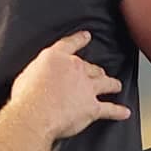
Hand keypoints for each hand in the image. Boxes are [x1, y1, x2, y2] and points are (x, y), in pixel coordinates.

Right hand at [10, 33, 130, 141]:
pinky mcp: (92, 107)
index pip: (71, 45)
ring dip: (112, 84)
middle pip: (90, 67)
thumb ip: (37, 73)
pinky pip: (109, 109)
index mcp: (57, 58)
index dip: (80, 40)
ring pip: (104, 83)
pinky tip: (124, 113)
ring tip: (116, 85)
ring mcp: (86, 88)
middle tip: (99, 72)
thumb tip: (38, 79)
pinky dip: (118, 111)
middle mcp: (75, 69)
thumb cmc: (27, 97)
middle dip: (96, 70)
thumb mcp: (26, 75)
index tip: (87, 36)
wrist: (36, 114)